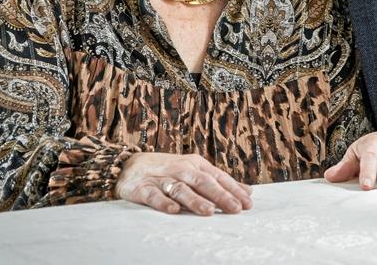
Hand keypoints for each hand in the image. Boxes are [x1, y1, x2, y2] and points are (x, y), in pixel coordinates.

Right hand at [116, 152, 251, 215]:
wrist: (129, 166)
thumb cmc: (168, 170)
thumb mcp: (195, 171)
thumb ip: (219, 181)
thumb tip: (247, 191)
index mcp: (196, 165)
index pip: (218, 177)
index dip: (233, 190)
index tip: (248, 203)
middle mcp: (181, 169)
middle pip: (203, 182)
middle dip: (220, 195)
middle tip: (235, 208)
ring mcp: (162, 178)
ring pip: (181, 189)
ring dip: (195, 200)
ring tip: (209, 211)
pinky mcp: (143, 188)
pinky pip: (154, 195)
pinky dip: (163, 202)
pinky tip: (173, 210)